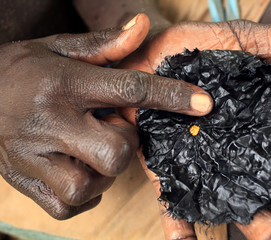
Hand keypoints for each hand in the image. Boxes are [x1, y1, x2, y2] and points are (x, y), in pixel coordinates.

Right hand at [0, 14, 212, 219]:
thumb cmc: (21, 71)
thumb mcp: (58, 48)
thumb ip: (103, 44)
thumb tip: (143, 26)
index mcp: (65, 84)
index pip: (130, 89)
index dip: (172, 96)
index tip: (204, 102)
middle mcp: (50, 122)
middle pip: (115, 151)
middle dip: (125, 145)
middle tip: (110, 131)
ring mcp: (34, 157)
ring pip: (91, 184)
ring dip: (103, 172)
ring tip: (88, 151)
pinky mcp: (25, 183)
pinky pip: (70, 205)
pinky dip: (84, 194)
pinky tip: (76, 170)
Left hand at [116, 18, 270, 238]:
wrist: (142, 59)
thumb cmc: (193, 50)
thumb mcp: (241, 41)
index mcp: (265, 127)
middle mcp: (243, 155)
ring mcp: (210, 168)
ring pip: (246, 210)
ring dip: (270, 235)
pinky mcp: (174, 173)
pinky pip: (181, 209)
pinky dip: (186, 232)